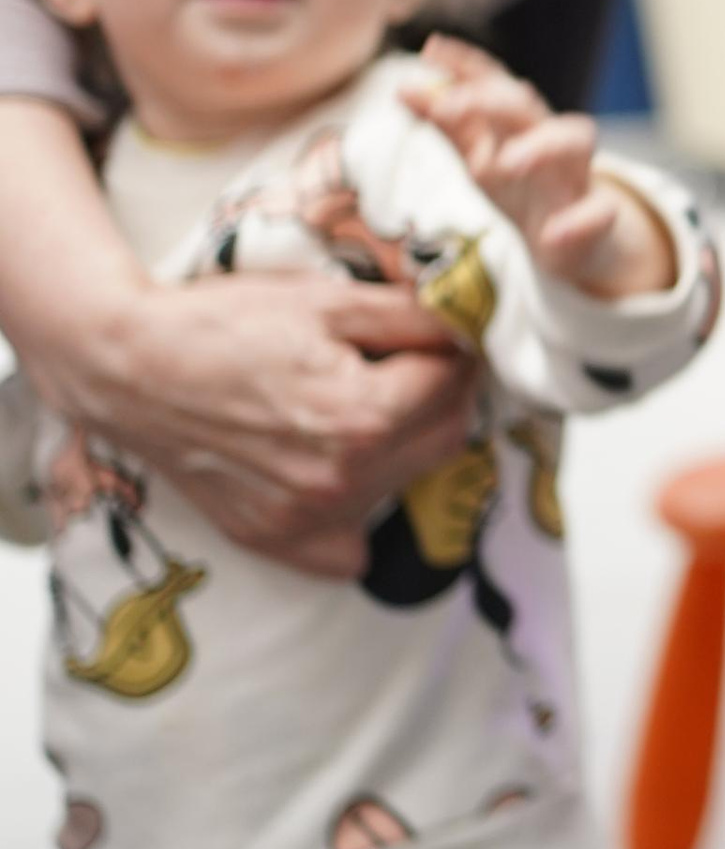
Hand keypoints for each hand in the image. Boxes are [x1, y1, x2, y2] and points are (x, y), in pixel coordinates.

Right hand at [84, 275, 475, 576]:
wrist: (128, 369)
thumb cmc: (221, 325)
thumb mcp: (324, 300)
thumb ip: (410, 314)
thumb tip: (471, 317)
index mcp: (362, 416)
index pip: (455, 382)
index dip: (457, 348)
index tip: (444, 332)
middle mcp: (343, 480)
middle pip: (447, 437)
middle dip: (444, 395)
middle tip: (414, 363)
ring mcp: (310, 519)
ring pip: (407, 483)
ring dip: (408, 444)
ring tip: (364, 404)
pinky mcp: (279, 540)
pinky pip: (352, 547)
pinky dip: (360, 514)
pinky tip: (340, 469)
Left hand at [406, 39, 673, 297]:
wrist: (569, 243)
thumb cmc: (523, 190)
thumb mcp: (480, 158)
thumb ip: (448, 126)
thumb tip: (403, 88)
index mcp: (519, 123)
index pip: (495, 83)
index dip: (466, 64)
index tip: (431, 48)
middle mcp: (550, 138)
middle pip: (529, 106)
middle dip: (492, 101)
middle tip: (447, 108)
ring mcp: (577, 174)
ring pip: (576, 140)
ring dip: (541, 146)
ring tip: (505, 163)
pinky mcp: (599, 215)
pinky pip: (600, 210)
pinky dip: (578, 221)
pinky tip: (551, 235)